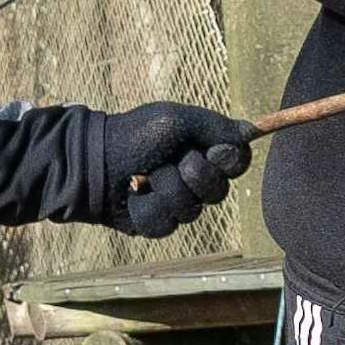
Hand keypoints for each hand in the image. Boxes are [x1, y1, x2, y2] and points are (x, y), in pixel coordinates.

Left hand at [72, 100, 251, 238]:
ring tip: (143, 177)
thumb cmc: (134, 135)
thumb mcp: (176, 120)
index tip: (212, 151)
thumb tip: (250, 130)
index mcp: (203, 152)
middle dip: (194, 176)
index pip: (238, 163)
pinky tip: (132, 196)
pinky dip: (146, 207)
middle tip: (171, 162)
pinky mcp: (157, 224)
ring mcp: (176, 204)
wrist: (94, 160)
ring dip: (164, 189)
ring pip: (191, 211)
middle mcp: (195, 180)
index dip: (229, 161)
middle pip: (220, 192)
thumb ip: (215, 127)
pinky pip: (165, 224)